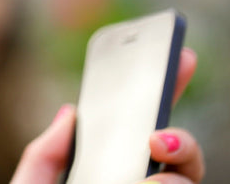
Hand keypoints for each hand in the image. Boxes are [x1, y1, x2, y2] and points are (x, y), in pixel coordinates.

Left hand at [10, 48, 202, 183]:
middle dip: (182, 141)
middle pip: (177, 162)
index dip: (163, 94)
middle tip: (156, 135)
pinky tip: (154, 182)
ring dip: (180, 168)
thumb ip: (47, 154)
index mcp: (110, 173)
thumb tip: (71, 112)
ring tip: (154, 155)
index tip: (176, 59)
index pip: (145, 132)